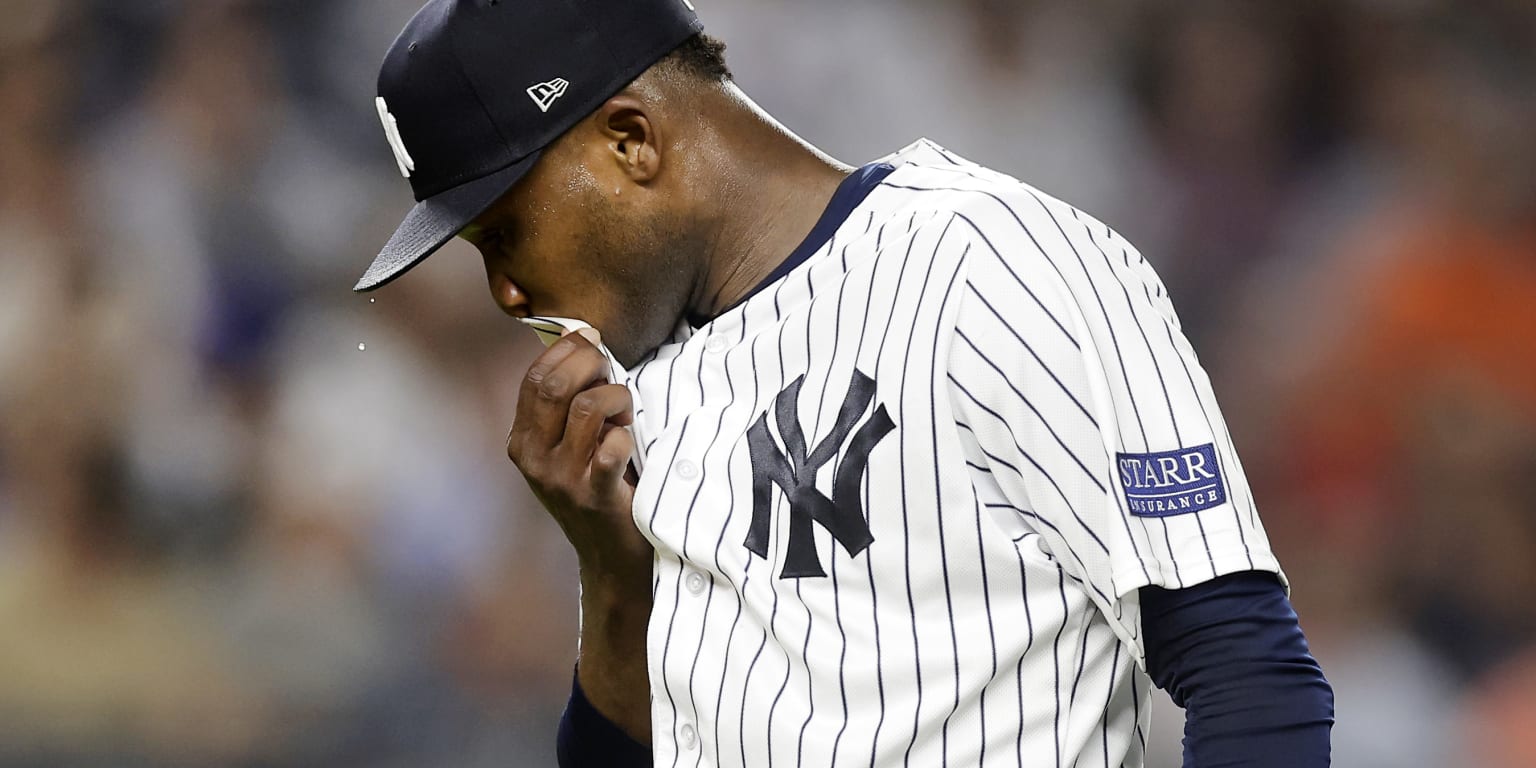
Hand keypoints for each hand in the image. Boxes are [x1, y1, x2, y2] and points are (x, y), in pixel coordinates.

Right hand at [506, 328, 650, 586]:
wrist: (610, 558)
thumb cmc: (595, 490)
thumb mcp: (565, 450)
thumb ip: (564, 407)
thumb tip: (583, 346)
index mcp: (522, 441)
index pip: (534, 376)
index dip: (566, 348)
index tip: (591, 339)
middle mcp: (535, 459)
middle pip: (555, 384)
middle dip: (590, 363)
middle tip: (612, 372)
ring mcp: (563, 479)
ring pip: (588, 407)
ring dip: (617, 396)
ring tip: (626, 411)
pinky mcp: (595, 496)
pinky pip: (612, 448)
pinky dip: (626, 434)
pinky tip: (629, 439)